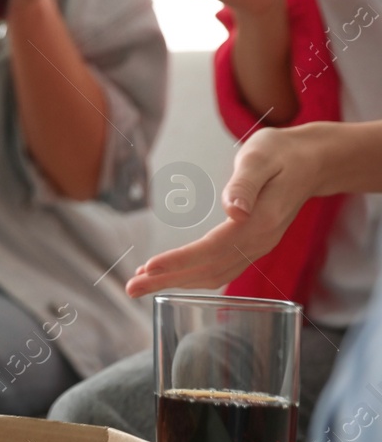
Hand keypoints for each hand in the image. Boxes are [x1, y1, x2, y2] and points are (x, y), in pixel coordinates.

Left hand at [125, 124, 331, 297]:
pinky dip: (192, 275)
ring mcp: (257, 246)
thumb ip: (245, 184)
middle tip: (130, 288)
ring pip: (214, 273)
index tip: (149, 268)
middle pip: (210, 269)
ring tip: (140, 284)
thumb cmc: (281, 153)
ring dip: (177, 281)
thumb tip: (234, 210)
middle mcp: (260, 241)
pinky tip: (170, 274)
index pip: (213, 248)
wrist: (311, 162)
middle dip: (168, 280)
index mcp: (260, 222)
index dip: (181, 261)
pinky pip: (221, 268)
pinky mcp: (252, 245)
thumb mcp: (261, 157)